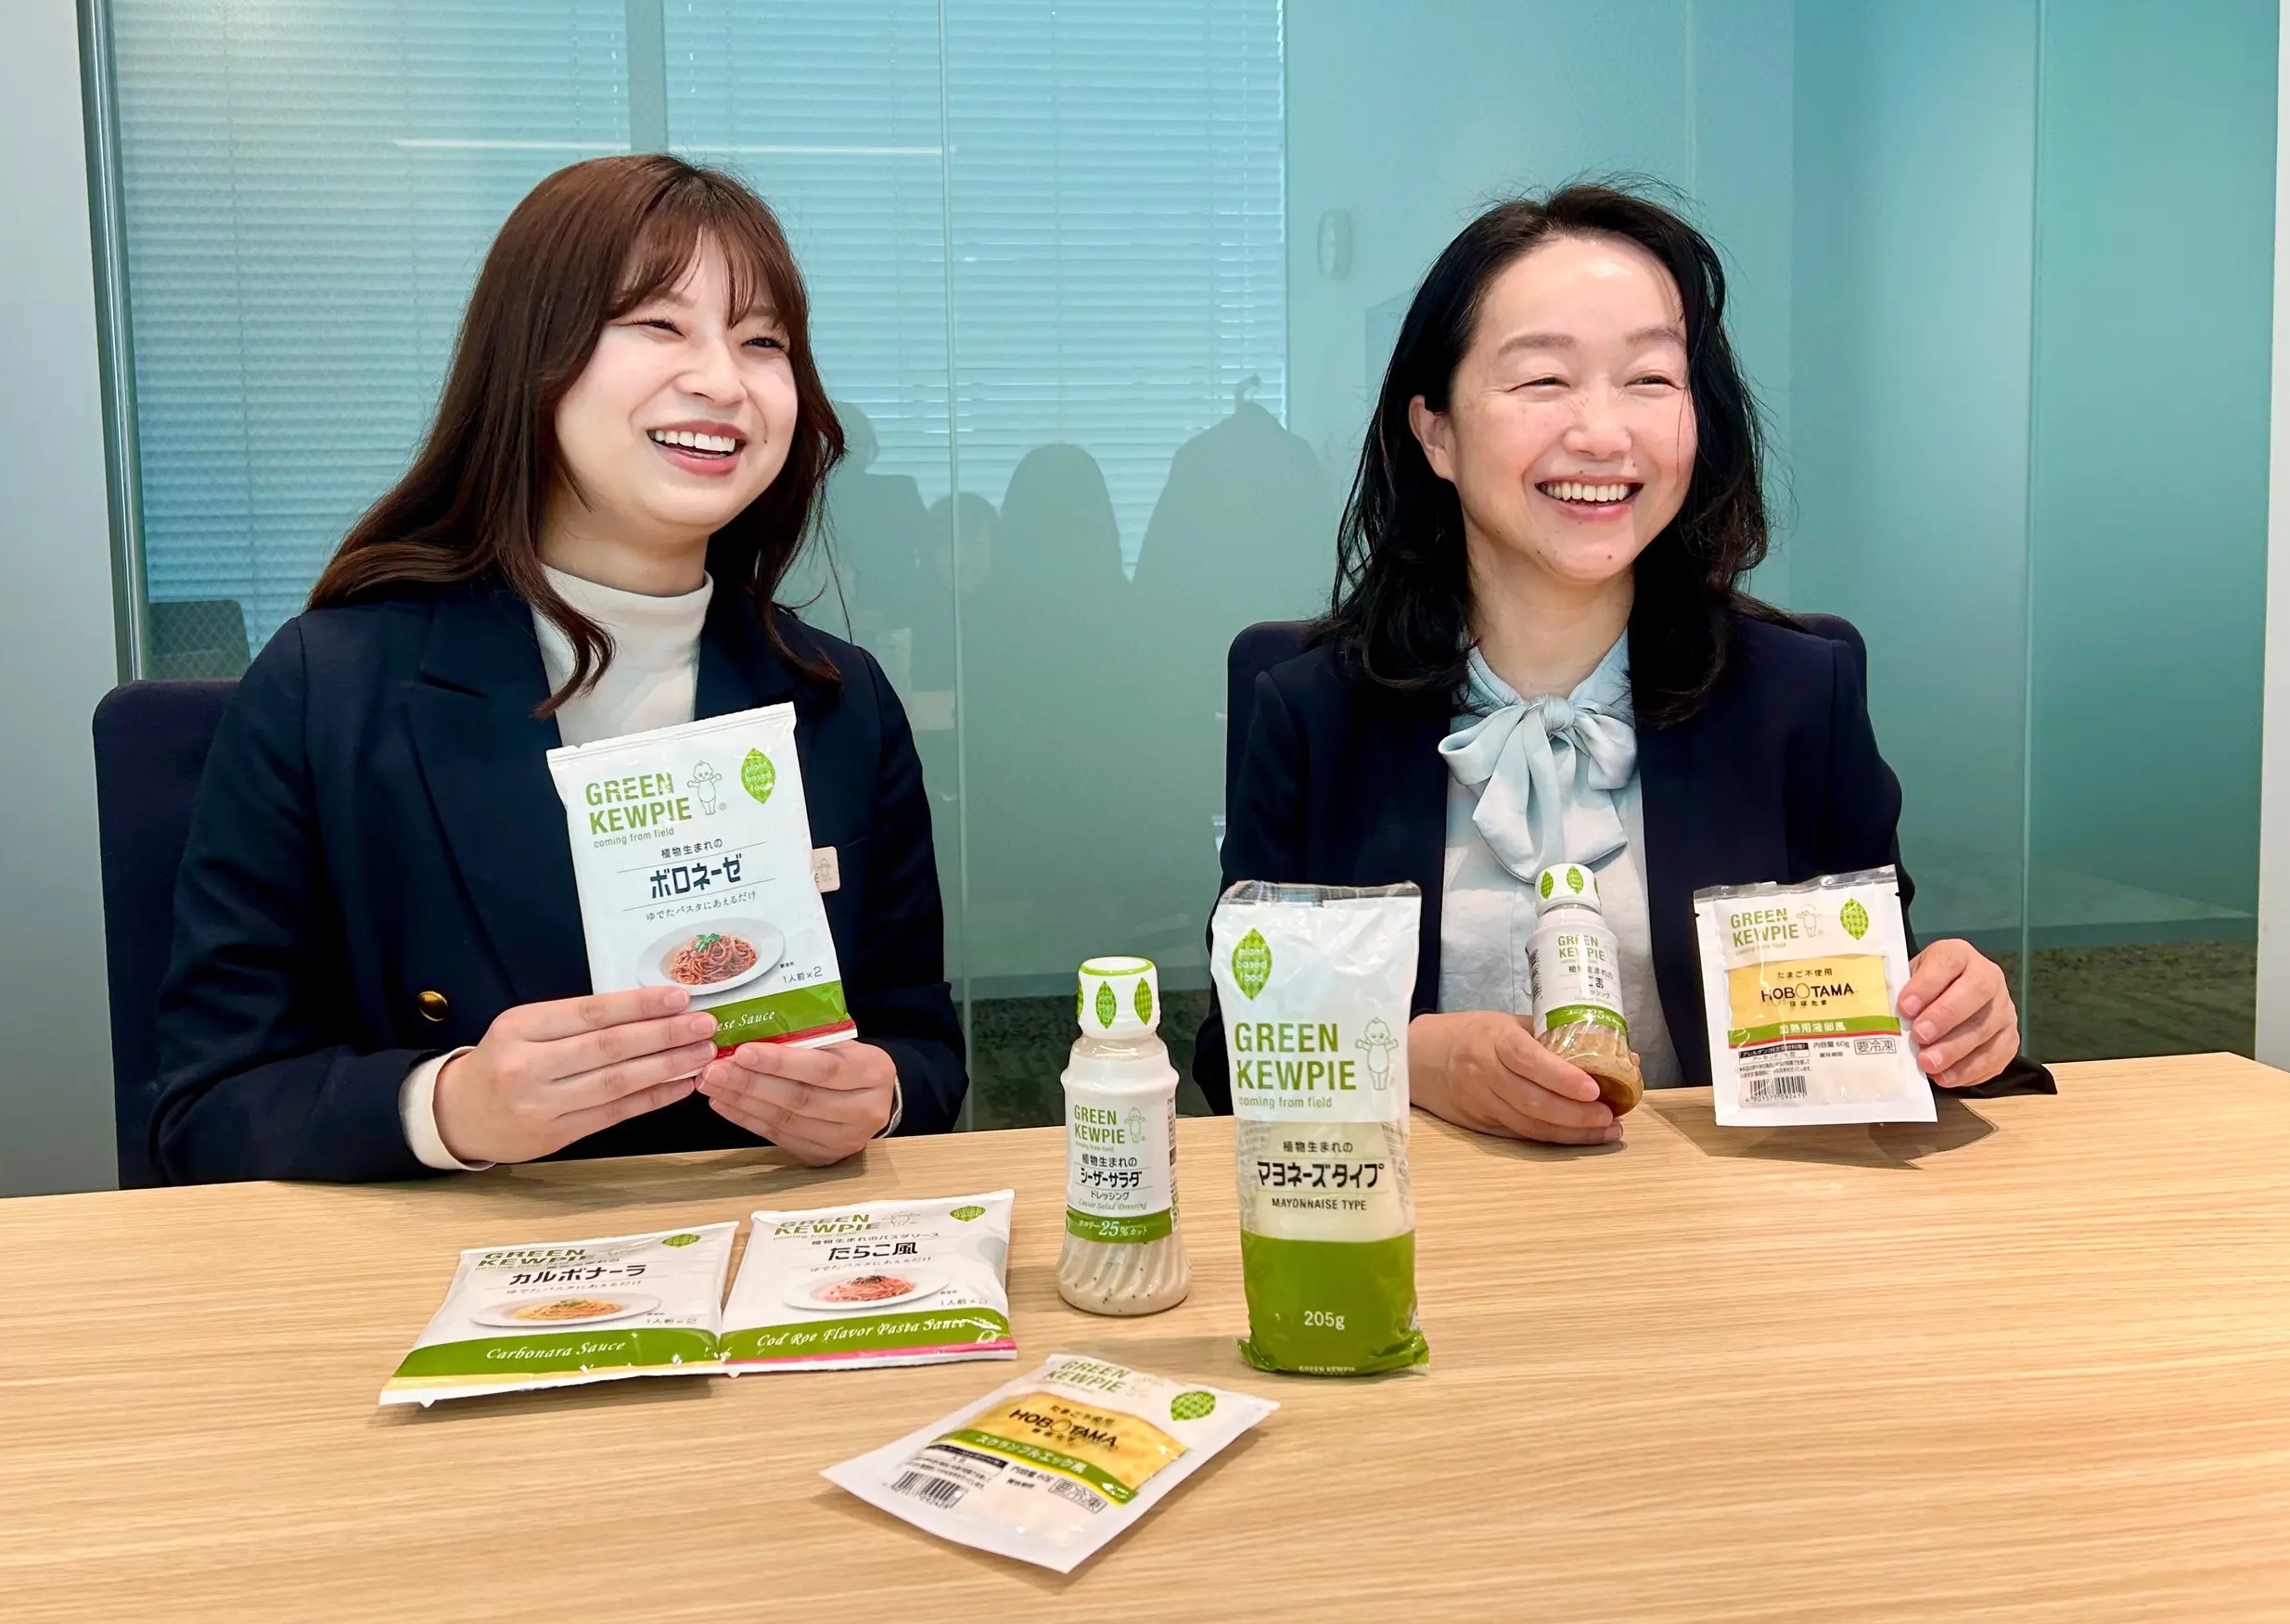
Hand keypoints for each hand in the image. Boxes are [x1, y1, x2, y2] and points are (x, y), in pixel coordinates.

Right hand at [433, 987, 717, 1163]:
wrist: (459, 1114)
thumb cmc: (502, 1060)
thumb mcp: (524, 1027)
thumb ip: (576, 1020)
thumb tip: (649, 1009)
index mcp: (520, 1027)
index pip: (590, 1012)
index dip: (638, 1005)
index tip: (680, 998)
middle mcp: (528, 1066)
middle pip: (608, 1048)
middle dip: (664, 1035)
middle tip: (705, 1025)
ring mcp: (542, 1105)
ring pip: (616, 1083)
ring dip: (666, 1068)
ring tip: (702, 1054)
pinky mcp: (556, 1136)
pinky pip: (614, 1114)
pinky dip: (651, 1098)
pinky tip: (680, 1085)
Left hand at [697, 1039, 898, 1164]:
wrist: (874, 1098)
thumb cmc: (849, 1061)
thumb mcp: (841, 1042)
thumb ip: (807, 1040)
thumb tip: (749, 1032)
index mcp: (873, 1072)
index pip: (823, 1068)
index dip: (781, 1063)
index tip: (742, 1052)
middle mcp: (864, 1111)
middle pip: (800, 1099)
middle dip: (751, 1083)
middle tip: (714, 1070)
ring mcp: (844, 1140)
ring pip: (784, 1121)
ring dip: (742, 1101)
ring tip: (711, 1084)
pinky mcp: (823, 1156)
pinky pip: (777, 1136)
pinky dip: (746, 1119)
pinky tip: (723, 1103)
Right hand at [1407, 1010, 1619, 1144]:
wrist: (1418, 1058)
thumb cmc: (1471, 1033)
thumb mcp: (1506, 1023)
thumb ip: (1550, 1036)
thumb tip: (1614, 1049)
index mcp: (1492, 1040)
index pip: (1528, 1060)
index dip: (1562, 1078)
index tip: (1594, 1089)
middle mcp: (1483, 1074)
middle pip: (1532, 1101)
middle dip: (1576, 1114)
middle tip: (1609, 1116)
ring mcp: (1480, 1103)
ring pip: (1528, 1125)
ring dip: (1570, 1132)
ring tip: (1605, 1130)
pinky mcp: (1480, 1125)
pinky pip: (1520, 1134)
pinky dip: (1552, 1138)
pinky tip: (1578, 1137)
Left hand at [1898, 939, 2018, 1087]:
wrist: (1951, 994)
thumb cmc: (1923, 988)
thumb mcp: (1909, 978)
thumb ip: (1901, 990)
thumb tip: (1883, 1017)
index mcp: (1959, 954)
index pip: (1947, 962)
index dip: (1926, 985)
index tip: (1904, 1007)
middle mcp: (1989, 976)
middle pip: (1975, 993)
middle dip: (1945, 1017)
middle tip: (1919, 1037)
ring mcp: (2004, 1007)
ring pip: (1987, 1028)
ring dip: (1956, 1051)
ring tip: (1928, 1065)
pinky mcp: (2009, 1035)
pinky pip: (1997, 1054)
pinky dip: (1971, 1069)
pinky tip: (1947, 1078)